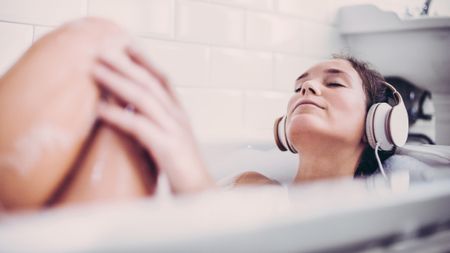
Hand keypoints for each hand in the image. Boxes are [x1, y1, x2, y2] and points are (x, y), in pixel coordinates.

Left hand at [92, 43, 213, 192]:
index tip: (120, 47)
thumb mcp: (170, 141)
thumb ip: (155, 125)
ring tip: (95, 71)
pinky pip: (139, 126)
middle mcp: (178, 116)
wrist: (200, 193)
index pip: (161, 79)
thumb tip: (131, 115)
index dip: (142, 61)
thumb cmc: (181, 169)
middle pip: (150, 82)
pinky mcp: (168, 147)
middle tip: (100, 52)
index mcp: (179, 113)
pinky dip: (118, 115)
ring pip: (144, 98)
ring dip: (117, 82)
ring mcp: (175, 130)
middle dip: (124, 65)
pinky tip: (99, 109)